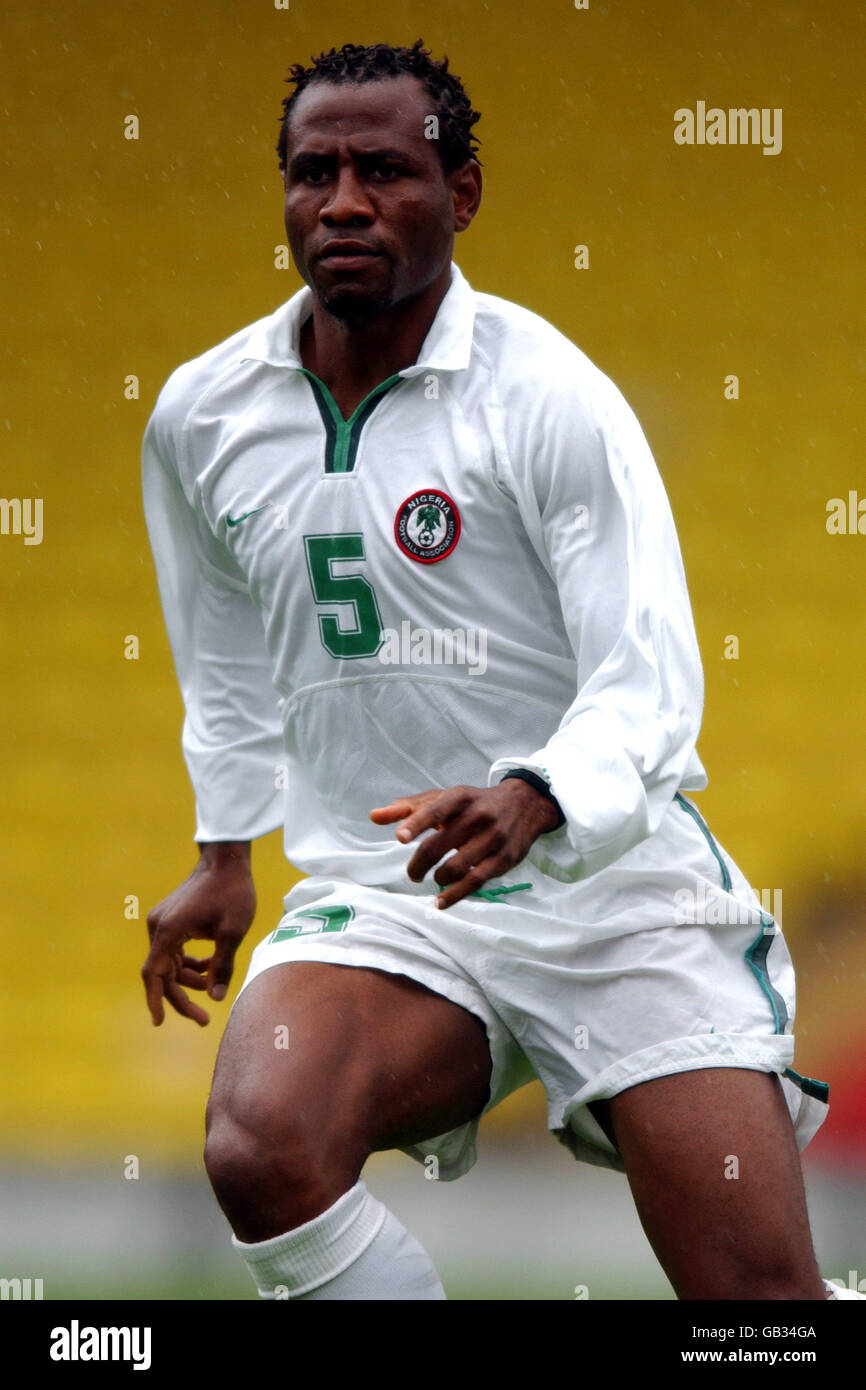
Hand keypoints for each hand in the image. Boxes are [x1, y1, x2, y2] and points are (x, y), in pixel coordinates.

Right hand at [141, 843, 255, 1026]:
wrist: (226, 859)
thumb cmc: (232, 891)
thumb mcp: (233, 932)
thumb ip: (223, 966)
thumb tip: (215, 998)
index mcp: (169, 930)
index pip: (153, 974)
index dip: (155, 1000)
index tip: (159, 1023)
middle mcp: (158, 927)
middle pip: (162, 973)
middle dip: (182, 996)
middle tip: (204, 1020)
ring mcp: (162, 922)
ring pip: (168, 963)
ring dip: (187, 979)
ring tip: (213, 985)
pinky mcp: (170, 919)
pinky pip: (173, 951)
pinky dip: (188, 963)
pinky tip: (209, 967)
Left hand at [369, 781, 559, 908]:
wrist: (524, 805)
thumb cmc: (473, 804)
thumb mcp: (444, 798)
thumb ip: (408, 808)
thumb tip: (374, 817)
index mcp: (460, 797)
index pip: (436, 810)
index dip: (416, 823)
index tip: (400, 838)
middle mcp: (478, 815)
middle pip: (440, 844)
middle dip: (419, 864)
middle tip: (412, 874)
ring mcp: (493, 838)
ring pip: (457, 866)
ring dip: (437, 878)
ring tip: (433, 878)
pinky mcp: (505, 859)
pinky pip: (476, 882)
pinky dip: (454, 895)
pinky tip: (440, 902)